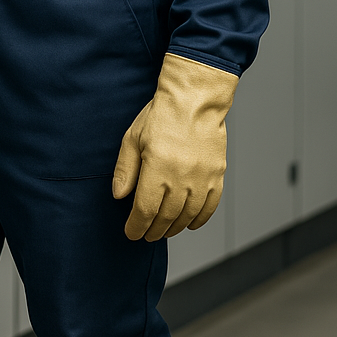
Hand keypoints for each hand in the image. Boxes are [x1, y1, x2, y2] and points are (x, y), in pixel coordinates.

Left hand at [112, 53, 237, 240]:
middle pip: (166, 217)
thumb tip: (119, 195)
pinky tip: (189, 223)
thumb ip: (125, 169)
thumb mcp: (133, 138)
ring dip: (175, 228)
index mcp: (157, 168)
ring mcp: (202, 178)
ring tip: (164, 231)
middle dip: (153, 230)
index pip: (145, 210)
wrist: (194, 101)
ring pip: (188, 215)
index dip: (137, 226)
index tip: (131, 233)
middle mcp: (181, 177)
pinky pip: (210, 206)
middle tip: (146, 235)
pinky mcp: (217, 175)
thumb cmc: (161, 116)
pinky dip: (199, 219)